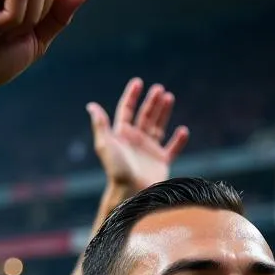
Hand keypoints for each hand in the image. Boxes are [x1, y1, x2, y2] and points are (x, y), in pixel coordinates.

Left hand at [87, 78, 189, 193]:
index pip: (127, 110)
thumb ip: (100, 125)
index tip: (138, 82)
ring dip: (163, 112)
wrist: (130, 193)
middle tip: (159, 89)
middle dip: (152, 102)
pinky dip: (179, 141)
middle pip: (145, 115)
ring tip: (169, 97)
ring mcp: (149, 151)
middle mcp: (136, 140)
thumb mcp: (105, 145)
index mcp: (122, 134)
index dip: (132, 96)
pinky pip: (172, 149)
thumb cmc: (116, 170)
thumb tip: (91, 106)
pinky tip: (183, 131)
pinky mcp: (161, 162)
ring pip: (158, 127)